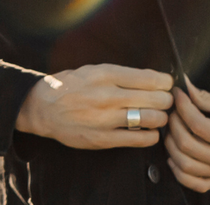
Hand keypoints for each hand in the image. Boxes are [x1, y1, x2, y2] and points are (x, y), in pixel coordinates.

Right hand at [15, 64, 172, 149]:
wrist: (43, 108)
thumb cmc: (71, 86)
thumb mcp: (94, 70)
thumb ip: (122, 74)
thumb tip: (155, 79)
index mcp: (106, 74)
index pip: (151, 78)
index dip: (166, 82)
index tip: (166, 84)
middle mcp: (107, 96)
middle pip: (157, 99)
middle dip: (166, 100)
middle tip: (164, 101)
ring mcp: (106, 119)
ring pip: (152, 119)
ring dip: (161, 117)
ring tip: (157, 116)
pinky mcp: (104, 139)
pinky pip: (140, 139)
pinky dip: (151, 135)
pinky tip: (148, 130)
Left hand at [164, 80, 209, 191]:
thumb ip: (208, 98)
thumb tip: (185, 88)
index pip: (199, 126)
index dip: (183, 107)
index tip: (178, 93)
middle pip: (188, 146)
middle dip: (174, 123)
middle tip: (174, 109)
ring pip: (185, 166)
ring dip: (171, 145)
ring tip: (173, 127)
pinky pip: (193, 183)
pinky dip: (178, 171)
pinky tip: (176, 154)